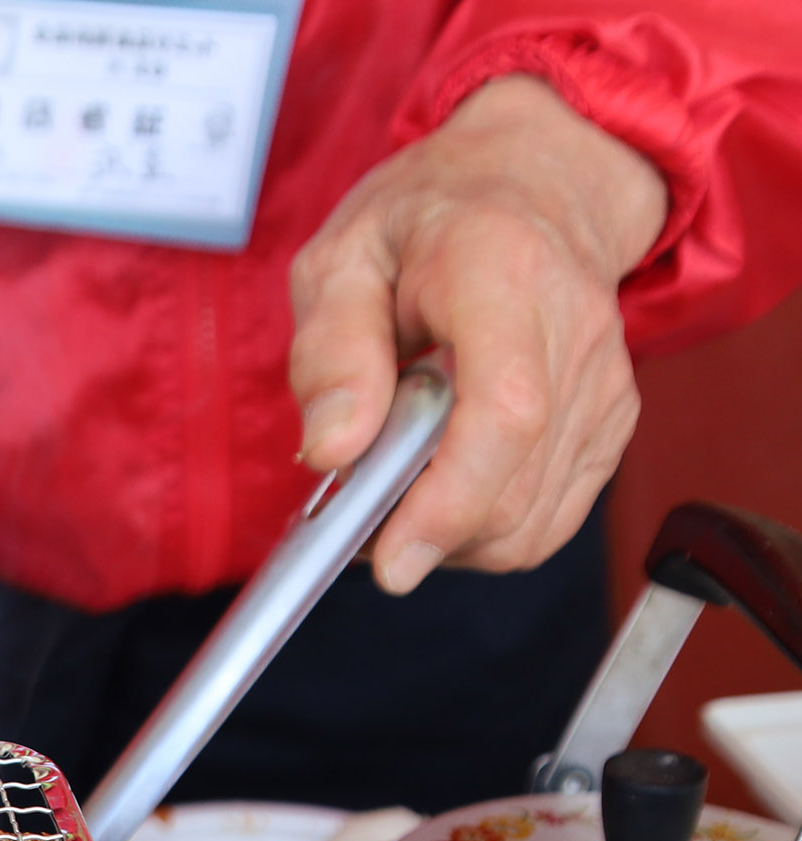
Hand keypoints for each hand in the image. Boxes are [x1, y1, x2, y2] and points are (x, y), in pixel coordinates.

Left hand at [289, 75, 668, 594]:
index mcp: (502, 274)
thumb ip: (330, 352)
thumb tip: (330, 449)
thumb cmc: (428, 219)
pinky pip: (548, 519)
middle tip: (355, 520)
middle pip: (516, 485)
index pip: (504, 412)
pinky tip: (443, 491)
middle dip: (426, 532)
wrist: (536, 183)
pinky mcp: (611, 423)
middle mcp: (571, 332)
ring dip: (450, 539)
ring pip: (532, 521)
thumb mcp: (343, 259)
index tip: (391, 557)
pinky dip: (486, 533)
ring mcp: (604, 383)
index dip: (450, 500)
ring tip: (395, 495)